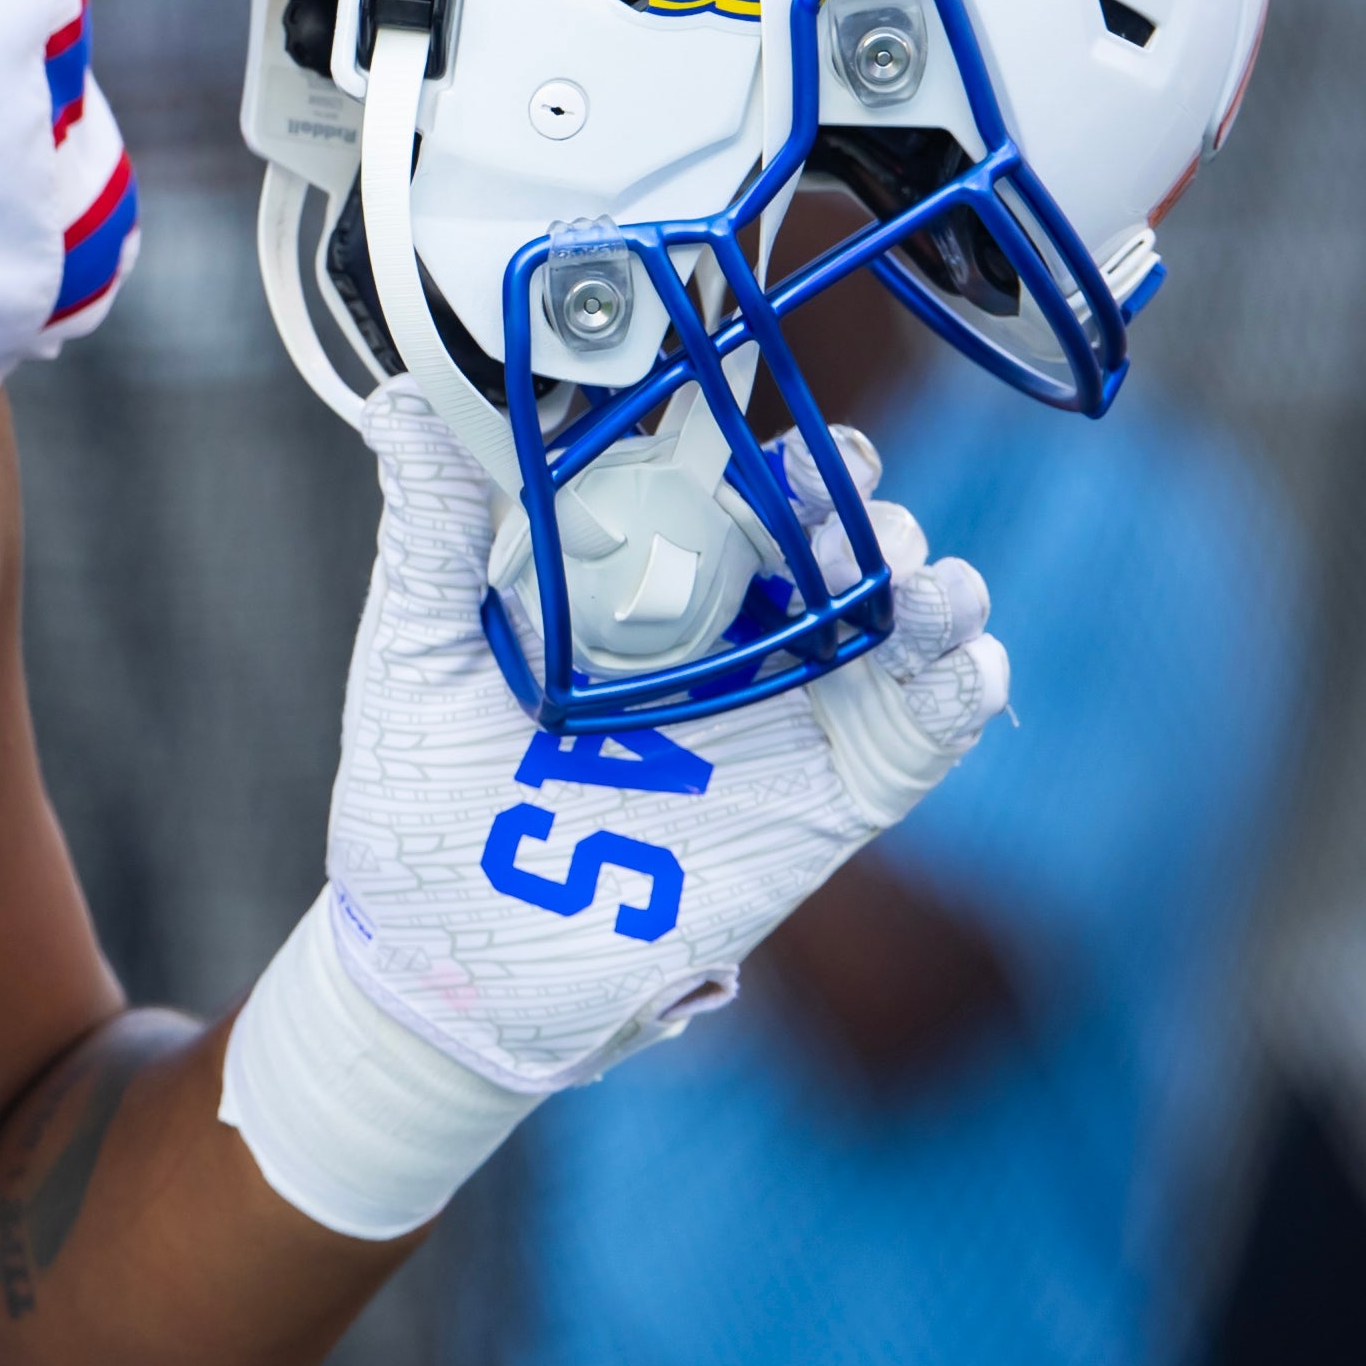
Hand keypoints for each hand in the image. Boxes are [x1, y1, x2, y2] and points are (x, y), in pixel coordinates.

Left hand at [319, 379, 1006, 1095]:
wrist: (450, 962)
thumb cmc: (420, 800)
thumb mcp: (418, 654)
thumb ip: (430, 534)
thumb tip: (401, 403)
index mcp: (640, 582)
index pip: (732, 485)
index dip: (775, 450)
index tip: (783, 440)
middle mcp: (727, 636)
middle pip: (834, 539)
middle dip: (863, 506)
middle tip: (848, 507)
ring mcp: (785, 716)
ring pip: (900, 621)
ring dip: (930, 584)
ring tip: (910, 584)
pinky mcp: (825, 802)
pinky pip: (924, 733)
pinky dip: (963, 686)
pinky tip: (958, 663)